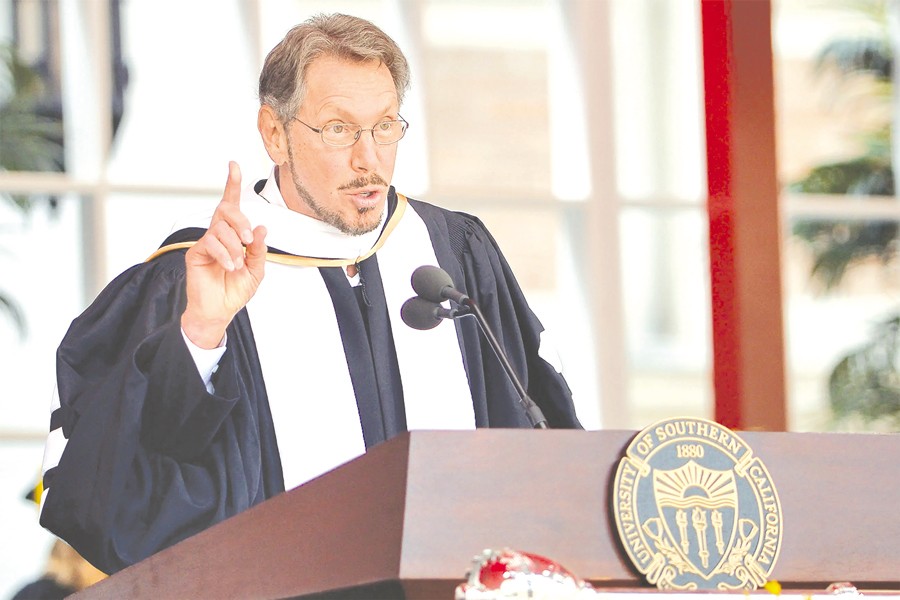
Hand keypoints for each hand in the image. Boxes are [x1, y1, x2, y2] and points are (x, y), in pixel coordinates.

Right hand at [181, 161, 267, 348]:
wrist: (219, 310)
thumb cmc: (235, 290)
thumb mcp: (256, 270)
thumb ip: (259, 250)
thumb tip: (262, 228)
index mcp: (234, 235)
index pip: (232, 205)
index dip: (232, 184)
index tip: (234, 165)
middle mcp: (218, 234)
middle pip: (226, 210)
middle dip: (241, 221)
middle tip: (249, 240)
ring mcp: (206, 242)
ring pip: (220, 228)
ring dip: (234, 246)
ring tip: (237, 264)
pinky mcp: (195, 252)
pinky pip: (210, 243)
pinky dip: (224, 254)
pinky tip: (229, 266)